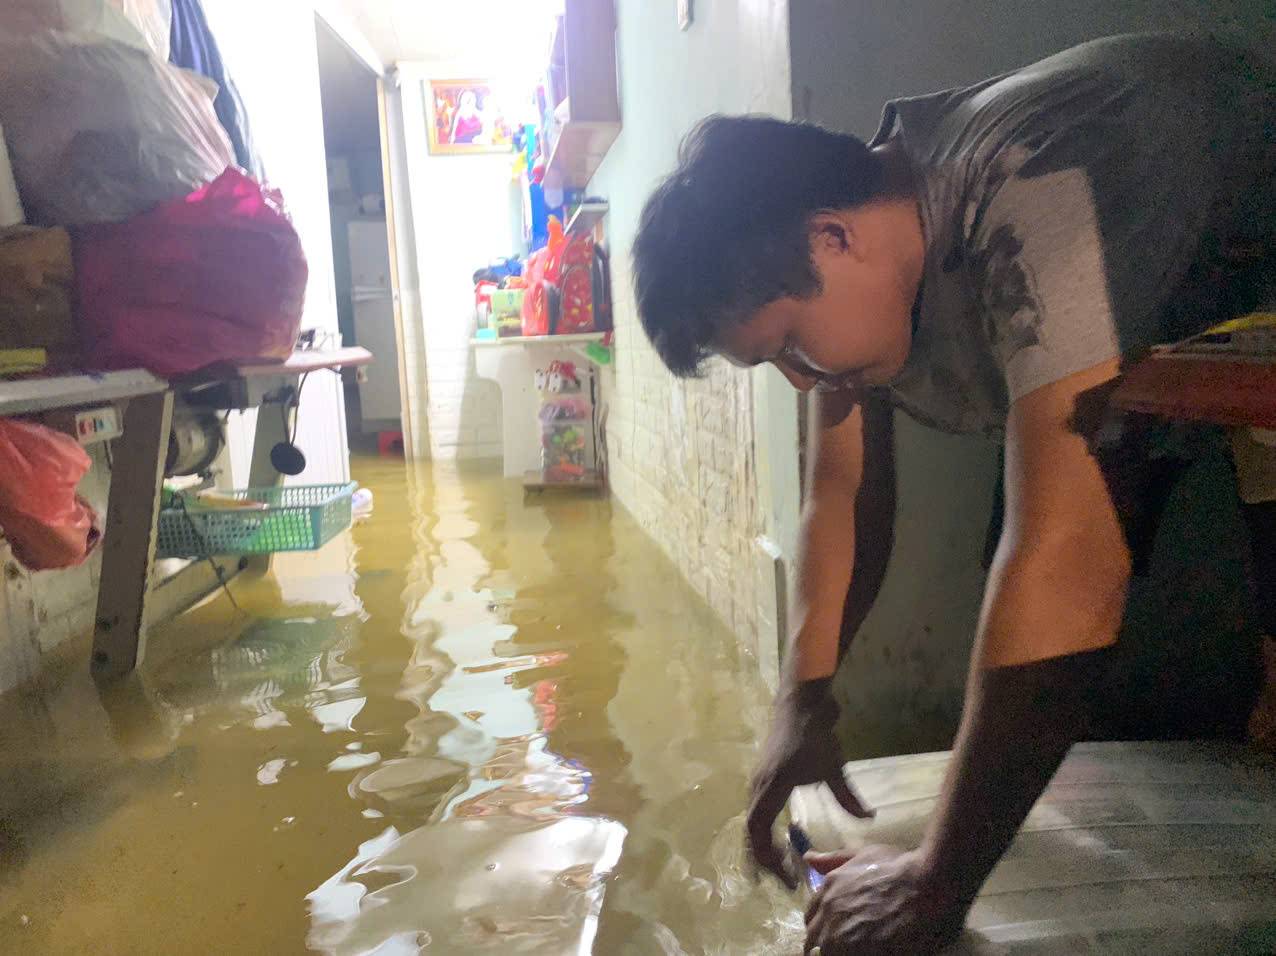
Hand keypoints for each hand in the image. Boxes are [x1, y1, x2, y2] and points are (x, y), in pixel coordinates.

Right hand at [746, 677, 872, 887]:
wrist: (799, 701)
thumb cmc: (813, 732)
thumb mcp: (833, 766)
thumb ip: (847, 795)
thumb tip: (869, 819)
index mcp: (770, 787)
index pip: (758, 831)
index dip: (769, 857)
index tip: (788, 876)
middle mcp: (757, 786)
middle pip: (751, 832)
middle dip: (765, 860)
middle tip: (786, 880)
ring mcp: (757, 781)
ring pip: (753, 822)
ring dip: (766, 846)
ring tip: (784, 866)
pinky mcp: (763, 777)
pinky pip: (758, 812)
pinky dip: (767, 831)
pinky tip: (785, 840)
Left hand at [803, 845, 965, 954]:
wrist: (927, 884)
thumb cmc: (899, 865)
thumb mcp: (862, 854)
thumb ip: (833, 859)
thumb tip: (808, 858)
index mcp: (828, 892)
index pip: (810, 921)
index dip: (822, 929)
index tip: (835, 934)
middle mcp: (830, 917)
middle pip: (816, 944)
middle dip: (828, 947)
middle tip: (850, 946)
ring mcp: (845, 940)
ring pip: (829, 955)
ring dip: (840, 953)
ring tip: (862, 949)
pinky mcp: (864, 954)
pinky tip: (875, 953)